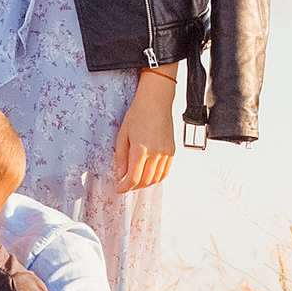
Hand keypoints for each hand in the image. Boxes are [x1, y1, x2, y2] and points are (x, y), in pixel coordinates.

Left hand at [115, 71, 176, 192]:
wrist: (156, 101)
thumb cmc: (137, 114)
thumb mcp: (122, 134)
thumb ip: (121, 157)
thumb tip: (120, 174)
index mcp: (141, 149)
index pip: (133, 178)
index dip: (125, 187)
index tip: (119, 189)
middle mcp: (156, 153)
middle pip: (145, 181)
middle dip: (133, 187)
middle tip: (125, 185)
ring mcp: (166, 153)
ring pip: (156, 179)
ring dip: (145, 184)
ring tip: (135, 180)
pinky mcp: (172, 151)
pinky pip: (165, 172)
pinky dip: (156, 178)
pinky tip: (148, 175)